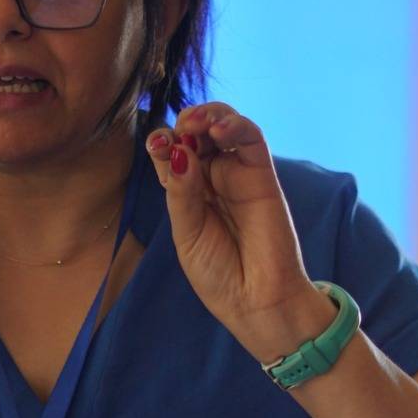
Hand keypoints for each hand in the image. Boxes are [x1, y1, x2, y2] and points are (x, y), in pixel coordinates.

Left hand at [146, 105, 334, 364]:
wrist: (256, 301)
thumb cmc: (219, 273)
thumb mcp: (187, 233)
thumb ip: (182, 192)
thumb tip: (178, 151)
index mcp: (188, 191)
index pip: (171, 153)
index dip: (162, 144)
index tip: (155, 146)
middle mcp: (211, 178)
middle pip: (195, 133)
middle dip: (182, 125)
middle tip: (173, 134)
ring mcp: (237, 173)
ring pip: (223, 127)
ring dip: (206, 116)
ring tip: (194, 125)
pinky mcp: (262, 174)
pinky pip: (251, 138)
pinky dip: (235, 125)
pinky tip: (218, 130)